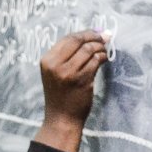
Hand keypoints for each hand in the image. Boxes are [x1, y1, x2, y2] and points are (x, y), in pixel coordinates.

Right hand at [35, 30, 108, 151]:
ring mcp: (69, 72)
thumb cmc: (60, 95)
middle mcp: (56, 65)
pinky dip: (102, 57)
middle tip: (104, 37)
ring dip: (100, 48)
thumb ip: (67, 55)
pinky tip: (104, 60)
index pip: (67, 38)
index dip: (84, 33)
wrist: (61, 118)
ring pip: (89, 50)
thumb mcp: (55, 72)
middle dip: (94, 37)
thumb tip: (90, 36)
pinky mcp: (82, 80)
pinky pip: (95, 61)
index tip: (95, 32)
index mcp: (47, 60)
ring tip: (103, 51)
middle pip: (78, 41)